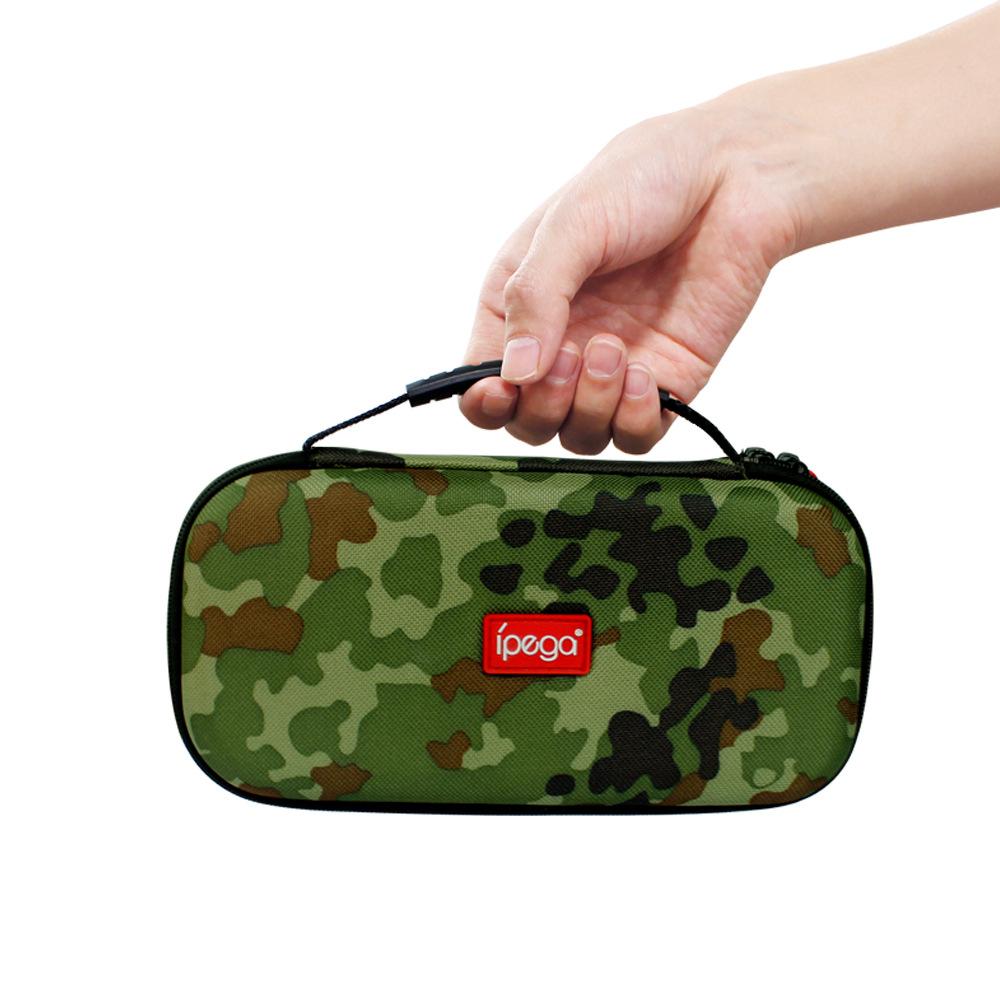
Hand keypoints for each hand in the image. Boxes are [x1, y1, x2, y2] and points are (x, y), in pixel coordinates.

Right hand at [460, 102, 806, 453]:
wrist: (736, 175)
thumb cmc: (644, 179)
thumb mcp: (571, 224)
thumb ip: (534, 297)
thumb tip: (514, 373)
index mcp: (518, 306)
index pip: (481, 379)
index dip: (483, 401)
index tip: (499, 392)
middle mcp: (559, 344)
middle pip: (527, 422)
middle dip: (542, 406)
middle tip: (571, 356)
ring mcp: (611, 369)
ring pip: (579, 436)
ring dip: (589, 409)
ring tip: (613, 351)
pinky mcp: (665, 382)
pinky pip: (635, 436)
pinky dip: (633, 420)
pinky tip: (645, 375)